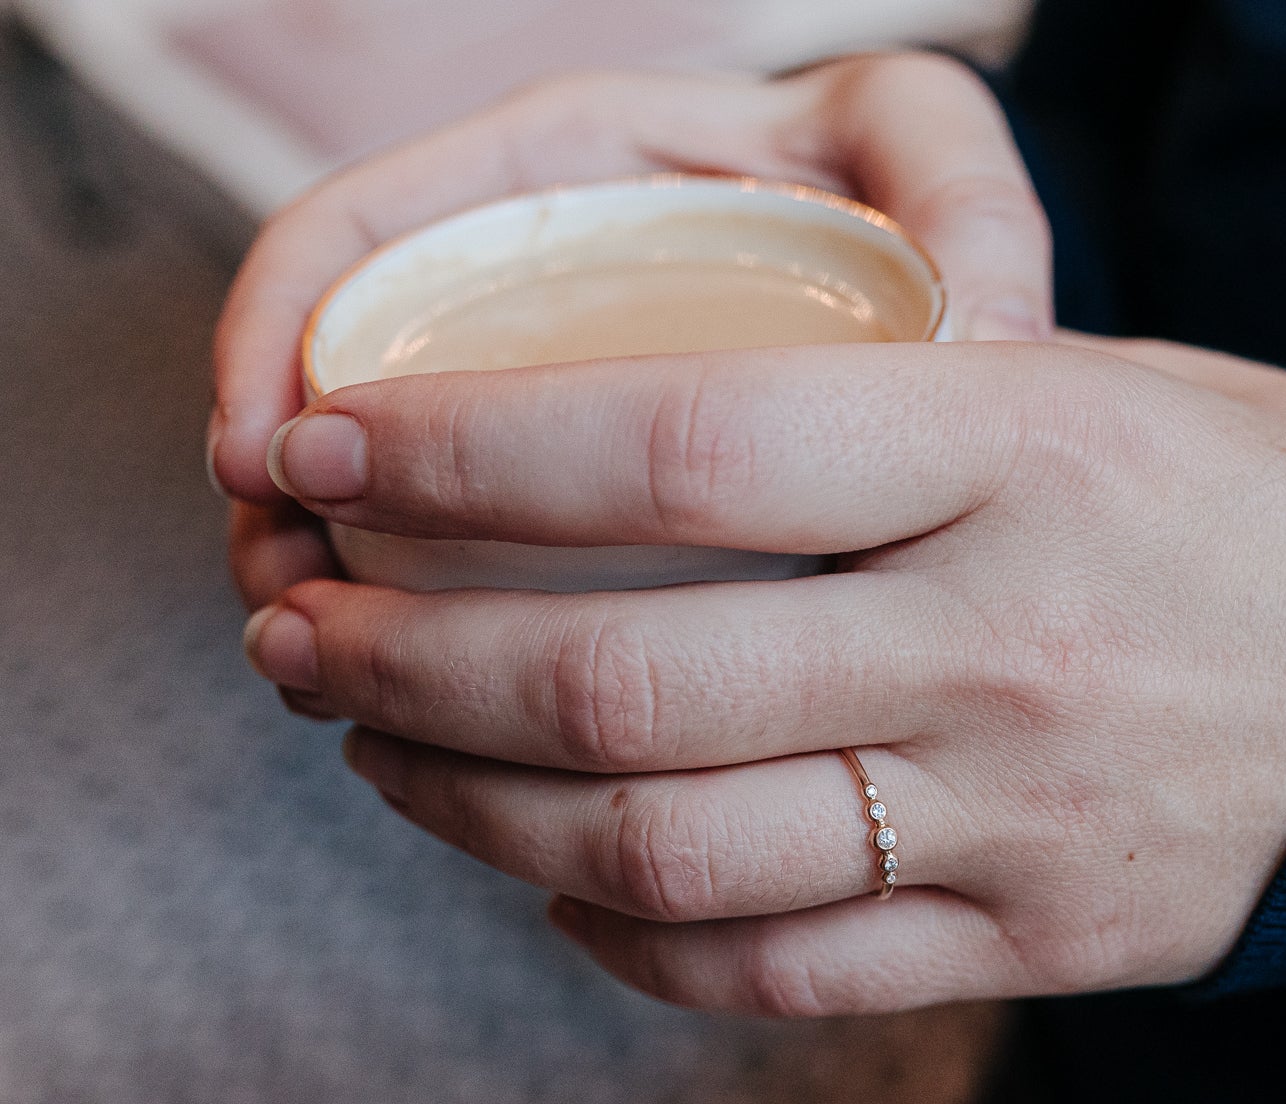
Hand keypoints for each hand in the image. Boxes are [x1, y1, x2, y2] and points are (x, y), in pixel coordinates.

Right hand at [212, 53, 1051, 668]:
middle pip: (349, 383)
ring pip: (387, 489)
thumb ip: (956, 205)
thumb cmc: (941, 237)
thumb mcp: (935, 180)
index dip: (287, 329)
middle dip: (289, 498)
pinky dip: (418, 633)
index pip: (378, 224)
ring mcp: (551, 401)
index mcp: (589, 172)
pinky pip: (455, 565)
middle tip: (287, 614)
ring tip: (323, 679)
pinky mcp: (573, 507)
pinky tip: (414, 715)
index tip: (272, 457)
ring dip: (331, 580)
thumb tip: (979, 334)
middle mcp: (542, 285)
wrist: (966, 360)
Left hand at [241, 334, 1285, 1012]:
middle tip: (301, 630)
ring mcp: (1010, 820)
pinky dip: (625, 942)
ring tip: (384, 756)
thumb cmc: (1275, 510)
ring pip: (665, 850)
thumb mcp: (1098, 390)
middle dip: (406, 659)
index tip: (327, 440)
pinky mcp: (1028, 948)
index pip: (678, 444)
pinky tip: (559, 893)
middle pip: (624, 677)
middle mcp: (997, 645)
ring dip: (474, 812)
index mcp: (1015, 456)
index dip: (461, 454)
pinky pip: (775, 972)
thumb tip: (631, 455)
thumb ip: (882, 417)